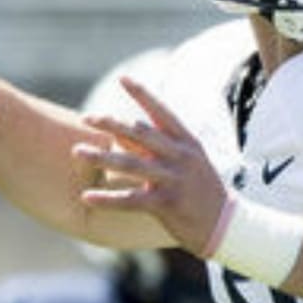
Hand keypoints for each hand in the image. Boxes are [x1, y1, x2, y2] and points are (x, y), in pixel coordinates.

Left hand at [74, 77, 226, 256]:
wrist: (225, 224)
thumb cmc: (201, 190)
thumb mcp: (185, 163)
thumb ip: (155, 149)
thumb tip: (121, 136)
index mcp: (187, 143)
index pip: (163, 112)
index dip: (143, 95)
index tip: (123, 78)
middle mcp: (181, 157)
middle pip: (141, 134)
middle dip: (112, 123)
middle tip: (87, 117)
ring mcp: (174, 180)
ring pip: (131, 165)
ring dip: (101, 157)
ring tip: (77, 151)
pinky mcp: (167, 205)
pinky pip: (131, 200)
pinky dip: (107, 199)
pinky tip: (86, 197)